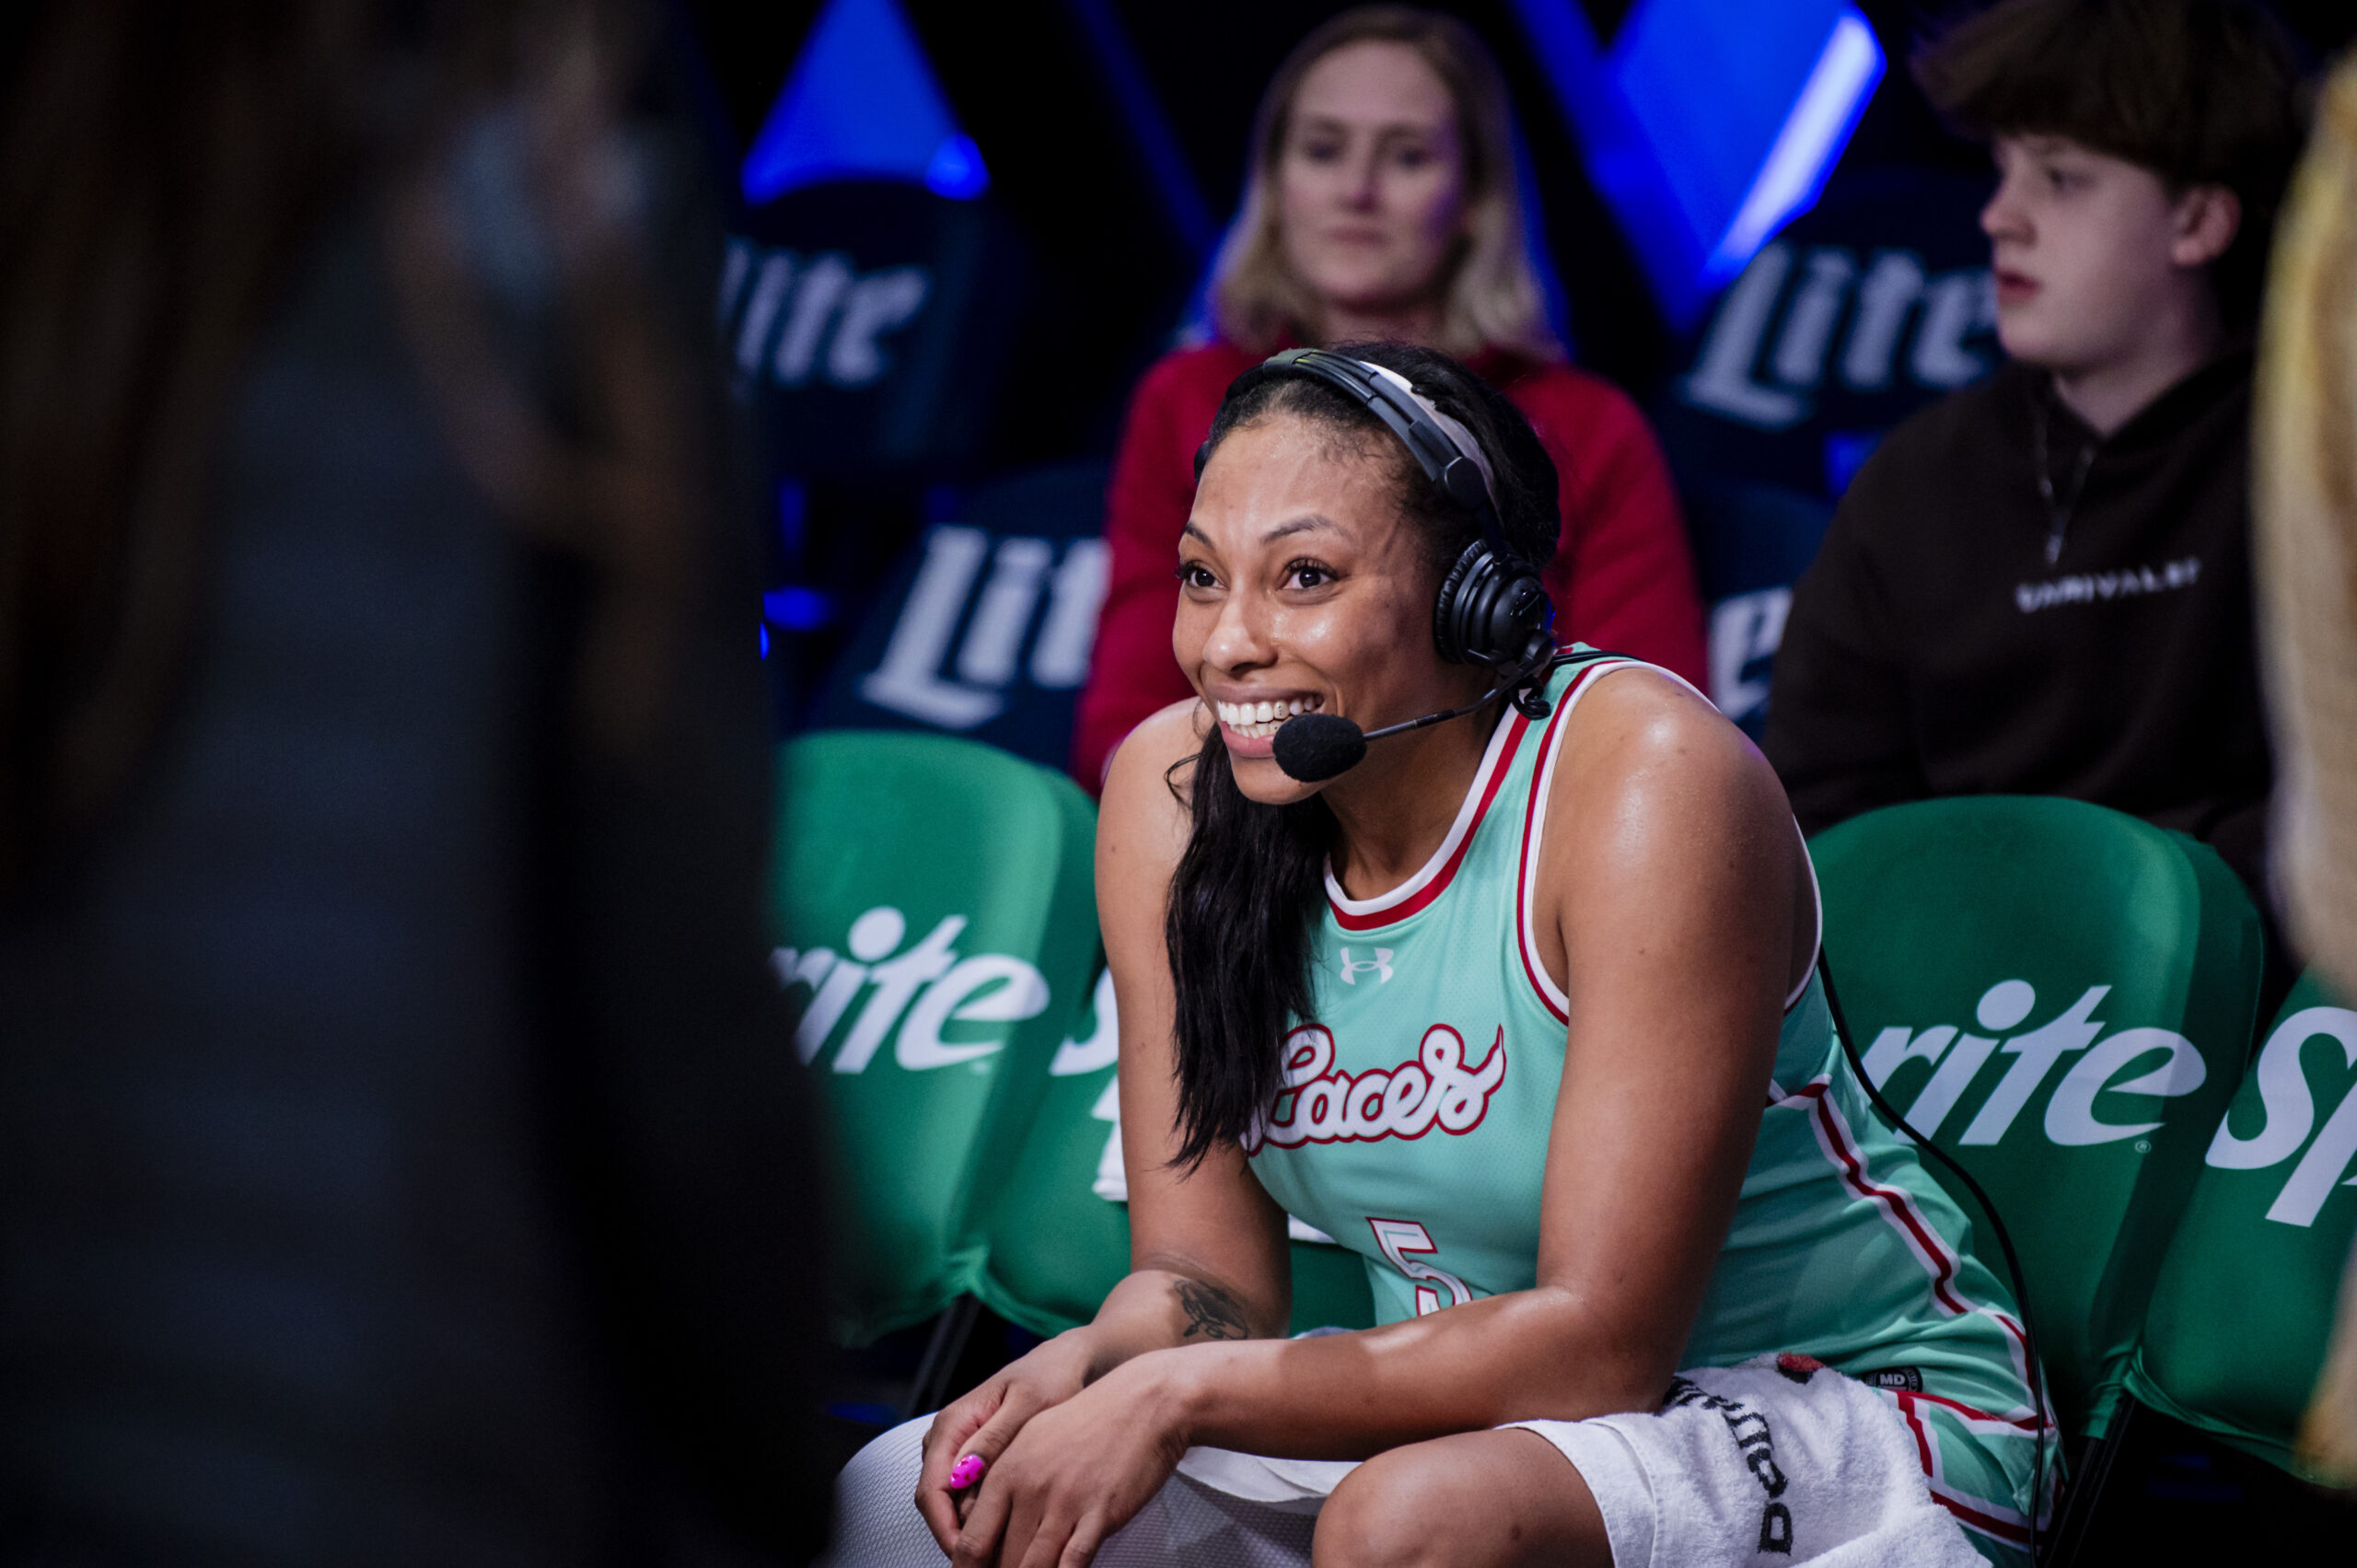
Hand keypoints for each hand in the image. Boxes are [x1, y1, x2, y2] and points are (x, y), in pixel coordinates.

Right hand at [916, 1331, 1095, 1551]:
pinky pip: (969, 1497)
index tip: (969, 1556)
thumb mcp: (1029, 1404)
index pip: (931, 1490)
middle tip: (992, 1564)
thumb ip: (995, 1437)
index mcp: (952, 1423)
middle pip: (936, 1504)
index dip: (945, 1529)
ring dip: (972, 1531)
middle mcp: (947, 1439)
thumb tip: (963, 1472)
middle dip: (958, 1538)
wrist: (1064, 1361)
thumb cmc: (1050, 1376)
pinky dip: (984, 1518)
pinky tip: (1010, 1534)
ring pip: (952, 1505)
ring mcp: (958, 1450)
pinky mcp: (975, 1459)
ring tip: (1004, 1555)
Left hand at [950, 1353, 1194, 1567]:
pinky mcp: (1099, 1514)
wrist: (1145, 1401)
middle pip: (998, 1560)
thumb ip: (1004, 1479)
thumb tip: (982, 1520)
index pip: (971, 1539)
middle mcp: (1029, 1488)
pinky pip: (1071, 1565)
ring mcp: (1064, 1503)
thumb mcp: (1033, 1438)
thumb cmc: (1091, 1419)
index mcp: (1006, 1470)